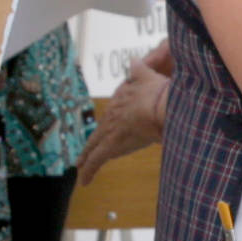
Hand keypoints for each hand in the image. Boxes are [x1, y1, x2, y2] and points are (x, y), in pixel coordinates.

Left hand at [78, 38, 169, 179]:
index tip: (106, 128)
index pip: (112, 112)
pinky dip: (89, 170)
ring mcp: (110, 129)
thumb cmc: (160, 92)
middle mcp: (112, 113)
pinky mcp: (111, 144)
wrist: (160, 104)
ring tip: (81, 167)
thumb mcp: (150, 75)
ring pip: (94, 145)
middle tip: (84, 153)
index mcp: (122, 98)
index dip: (109, 121)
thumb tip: (133, 59)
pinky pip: (97, 160)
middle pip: (100, 130)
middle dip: (92, 142)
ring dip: (87, 157)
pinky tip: (83, 181)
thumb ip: (140, 68)